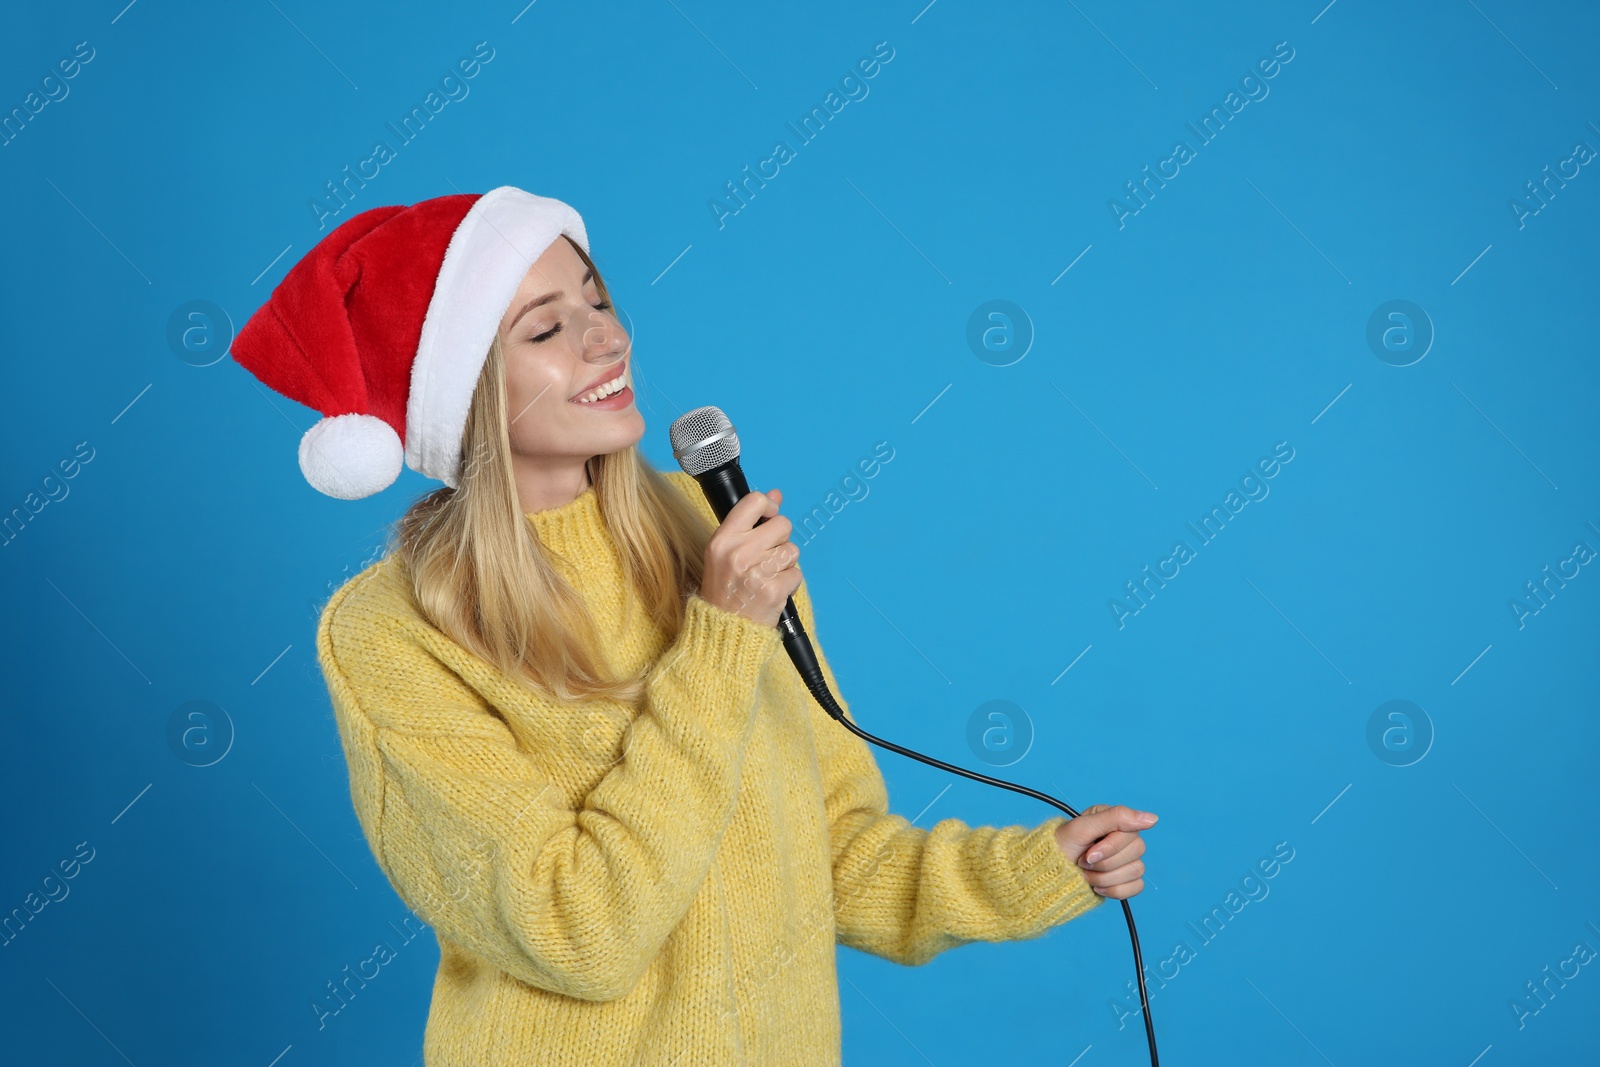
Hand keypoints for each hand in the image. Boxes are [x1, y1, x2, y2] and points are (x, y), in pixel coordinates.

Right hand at [701, 487, 803, 627]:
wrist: (724, 629)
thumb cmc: (725, 589)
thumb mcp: (726, 551)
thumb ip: (750, 522)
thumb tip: (776, 494)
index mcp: (722, 540)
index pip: (754, 502)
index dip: (769, 506)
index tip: (770, 515)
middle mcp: (738, 552)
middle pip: (782, 525)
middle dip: (779, 540)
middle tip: (764, 558)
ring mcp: (757, 571)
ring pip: (792, 550)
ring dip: (785, 563)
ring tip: (766, 576)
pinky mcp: (774, 590)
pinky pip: (796, 574)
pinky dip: (789, 583)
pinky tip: (772, 590)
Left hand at [1054, 804, 1155, 899]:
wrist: (1049, 875)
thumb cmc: (1060, 847)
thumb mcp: (1082, 827)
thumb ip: (1117, 817)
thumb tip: (1153, 818)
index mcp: (1114, 820)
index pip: (1131, 833)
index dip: (1109, 847)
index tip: (1088, 853)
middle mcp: (1123, 838)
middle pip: (1136, 853)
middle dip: (1104, 863)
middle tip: (1084, 862)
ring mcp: (1125, 860)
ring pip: (1136, 871)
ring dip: (1105, 877)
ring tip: (1086, 874)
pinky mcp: (1125, 880)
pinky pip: (1136, 887)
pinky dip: (1113, 890)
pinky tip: (1097, 886)